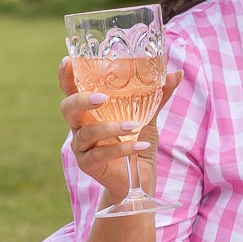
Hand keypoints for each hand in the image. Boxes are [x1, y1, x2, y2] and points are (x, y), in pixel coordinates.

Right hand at [59, 57, 182, 204]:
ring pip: (87, 133)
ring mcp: (81, 147)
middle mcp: (80, 126)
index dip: (65, 76)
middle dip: (81, 99)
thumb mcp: (147, 118)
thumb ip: (157, 96)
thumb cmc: (136, 143)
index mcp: (89, 111)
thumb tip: (177, 73)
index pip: (71, 89)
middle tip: (102, 97)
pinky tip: (140, 146)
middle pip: (67, 108)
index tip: (68, 61)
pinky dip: (122, 149)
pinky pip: (101, 155)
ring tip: (133, 126)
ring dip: (110, 128)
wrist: (138, 180)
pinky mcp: (88, 165)